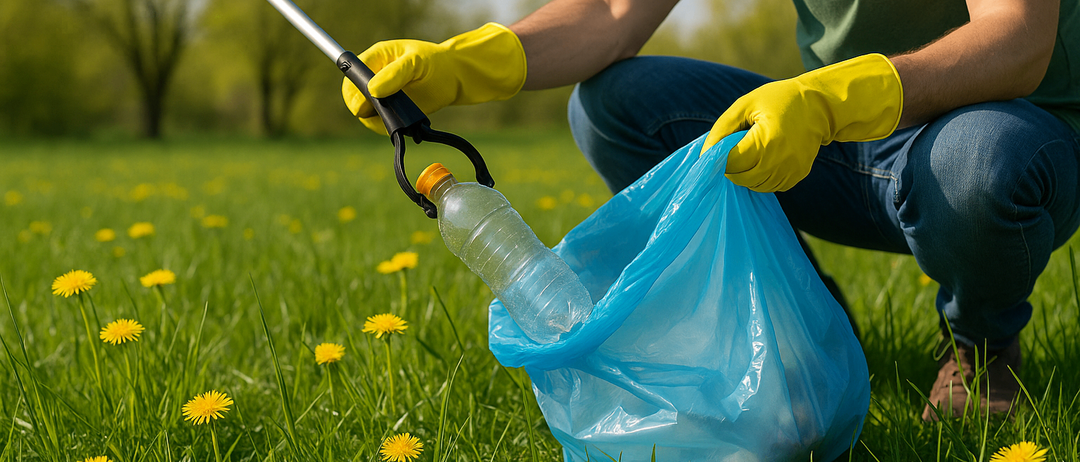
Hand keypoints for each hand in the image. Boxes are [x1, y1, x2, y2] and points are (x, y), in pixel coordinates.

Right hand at [341, 23, 526, 133]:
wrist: (454, 78)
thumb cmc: (435, 63)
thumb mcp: (416, 62)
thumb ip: (394, 74)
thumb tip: (372, 90)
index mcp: (375, 59)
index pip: (351, 75)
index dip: (353, 91)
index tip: (363, 104)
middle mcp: (374, 79)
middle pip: (354, 99)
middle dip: (366, 108)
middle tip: (386, 110)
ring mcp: (382, 98)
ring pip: (366, 116)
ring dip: (381, 120)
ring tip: (403, 112)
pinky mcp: (392, 113)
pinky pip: (381, 126)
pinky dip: (391, 128)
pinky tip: (406, 121)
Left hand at [704, 53, 903, 191]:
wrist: (820, 106)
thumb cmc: (778, 100)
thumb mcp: (745, 105)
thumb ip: (722, 129)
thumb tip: (704, 154)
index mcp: (766, 142)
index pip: (730, 163)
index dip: (718, 157)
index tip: (717, 147)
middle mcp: (780, 162)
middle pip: (740, 178)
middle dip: (731, 166)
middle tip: (734, 148)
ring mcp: (791, 172)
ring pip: (754, 186)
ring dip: (745, 173)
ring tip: (750, 151)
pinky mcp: (797, 176)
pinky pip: (769, 186)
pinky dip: (760, 177)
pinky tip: (763, 158)